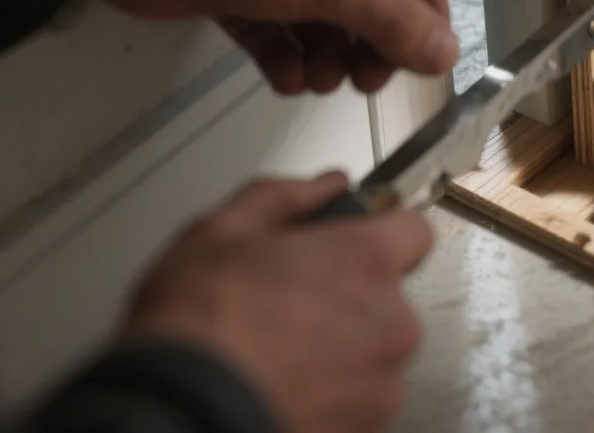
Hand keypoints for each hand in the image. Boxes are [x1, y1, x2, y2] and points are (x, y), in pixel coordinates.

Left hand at [106, 0, 457, 93]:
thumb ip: (396, 22)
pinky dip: (285, 54)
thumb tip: (445, 54)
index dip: (424, 9)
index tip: (428, 57)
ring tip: (320, 81)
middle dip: (367, 40)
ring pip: (320, 12)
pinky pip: (276, 23)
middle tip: (367, 79)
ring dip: (326, 53)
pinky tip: (287, 79)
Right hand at [124, 174, 433, 432]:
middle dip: (348, 299)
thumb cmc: (195, 330)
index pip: (413, 231)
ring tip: (279, 354)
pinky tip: (283, 386)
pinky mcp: (368, 426)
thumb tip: (323, 185)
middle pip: (389, 297)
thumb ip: (285, 198)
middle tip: (289, 306)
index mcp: (366, 261)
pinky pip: (360, 399)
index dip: (379, 236)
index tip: (349, 247)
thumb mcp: (221, 233)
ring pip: (374, 352)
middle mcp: (391, 320)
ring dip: (340, 351)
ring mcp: (384, 382)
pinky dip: (332, 395)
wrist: (180, 413)